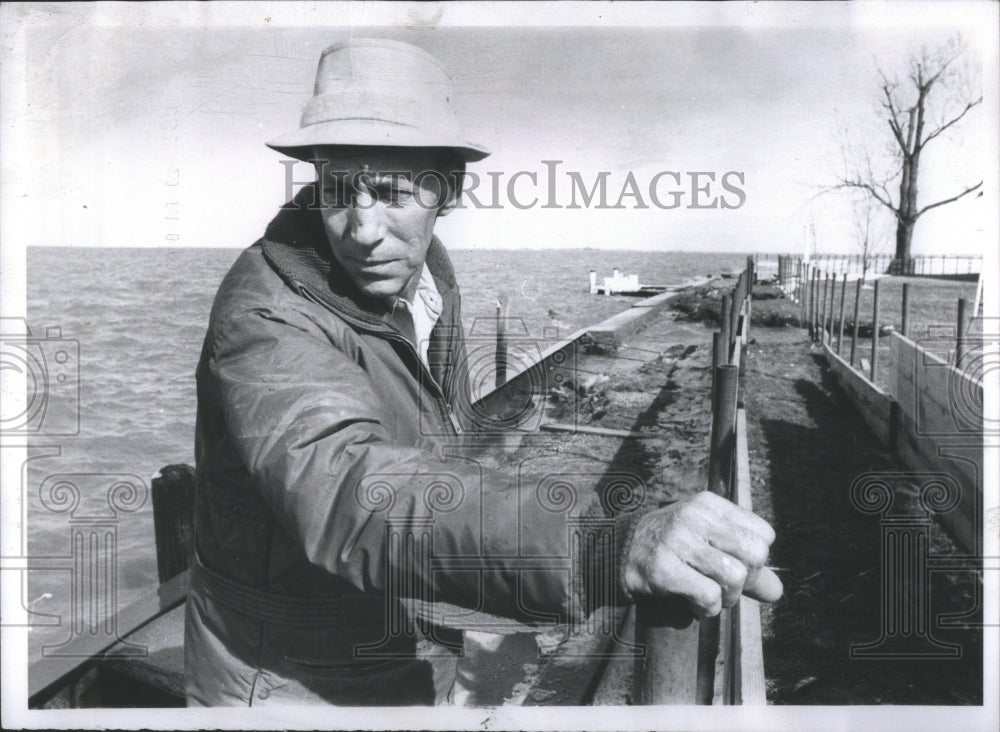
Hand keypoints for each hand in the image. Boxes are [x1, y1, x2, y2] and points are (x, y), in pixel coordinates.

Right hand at [623, 491, 781, 616]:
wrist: (620, 551)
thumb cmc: (674, 548)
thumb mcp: (709, 544)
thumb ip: (745, 566)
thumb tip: (777, 592)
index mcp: (710, 504)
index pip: (764, 535)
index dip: (756, 560)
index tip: (734, 565)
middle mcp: (695, 516)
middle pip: (755, 555)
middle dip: (746, 580)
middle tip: (725, 586)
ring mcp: (677, 540)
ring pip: (734, 577)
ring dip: (726, 598)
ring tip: (708, 596)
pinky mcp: (663, 567)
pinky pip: (708, 596)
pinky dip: (707, 609)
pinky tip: (693, 604)